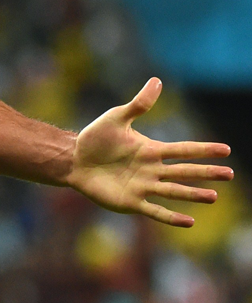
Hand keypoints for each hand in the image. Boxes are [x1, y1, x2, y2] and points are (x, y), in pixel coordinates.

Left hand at [67, 78, 232, 226]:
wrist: (73, 159)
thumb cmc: (95, 138)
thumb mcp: (117, 118)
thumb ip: (139, 104)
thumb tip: (157, 81)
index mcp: (151, 150)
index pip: (183, 150)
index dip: (203, 150)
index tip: (226, 150)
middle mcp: (152, 170)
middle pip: (184, 171)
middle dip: (206, 173)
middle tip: (229, 174)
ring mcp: (142, 187)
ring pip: (173, 191)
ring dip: (192, 194)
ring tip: (213, 197)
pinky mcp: (130, 202)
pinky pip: (154, 211)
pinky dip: (170, 217)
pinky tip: (189, 221)